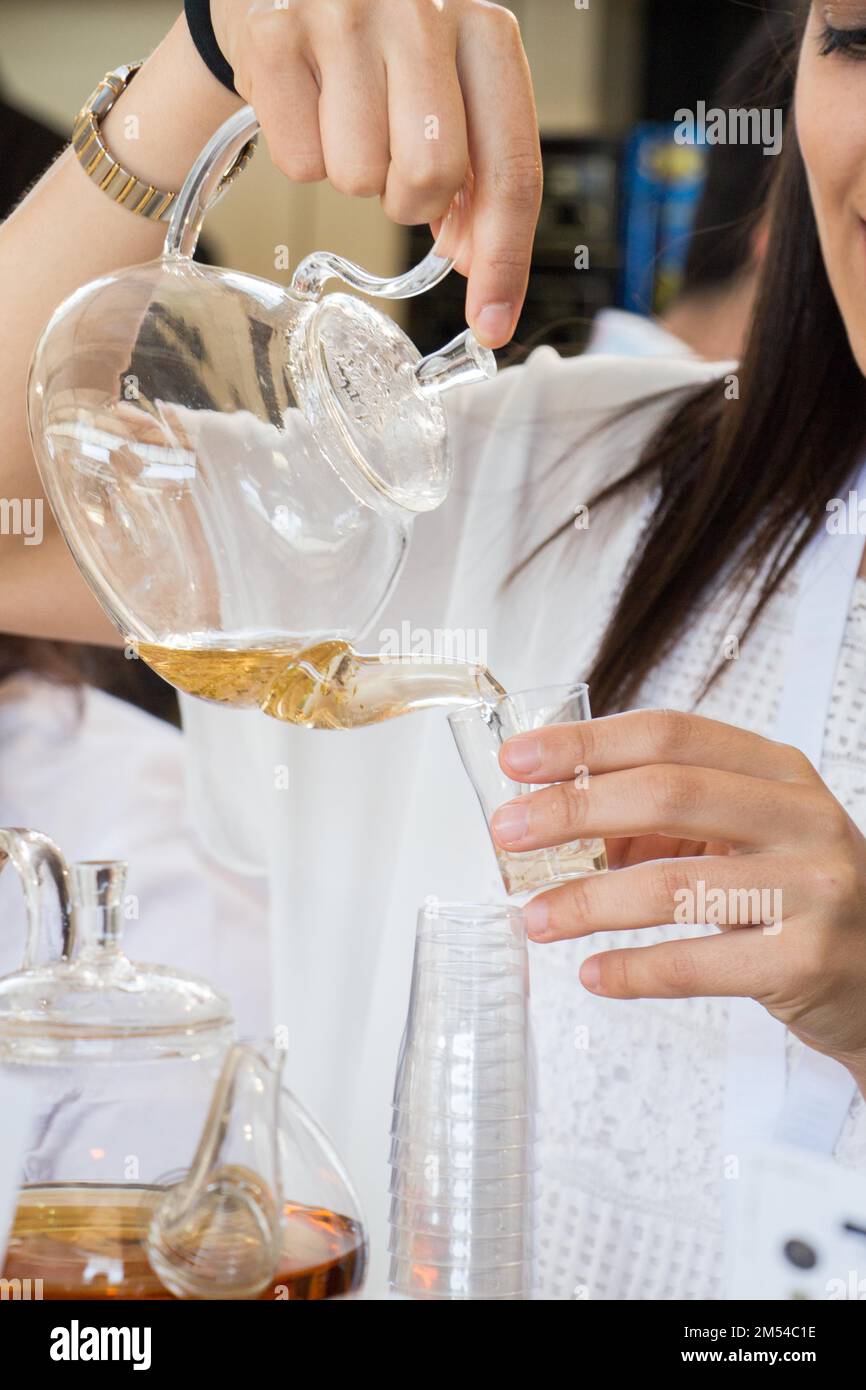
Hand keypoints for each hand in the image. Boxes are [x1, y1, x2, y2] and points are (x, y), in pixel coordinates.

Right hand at [209, 0, 541, 347]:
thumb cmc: (380, 46)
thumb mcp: (447, 90)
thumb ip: (476, 170)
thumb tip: (475, 263)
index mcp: (486, 30)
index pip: (513, 169)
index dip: (504, 260)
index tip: (492, 324)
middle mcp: (423, 11)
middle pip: (432, 178)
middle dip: (411, 202)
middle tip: (394, 170)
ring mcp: (345, 15)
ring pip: (360, 176)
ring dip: (354, 173)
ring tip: (345, 117)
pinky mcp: (275, 33)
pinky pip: (301, 163)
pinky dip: (303, 156)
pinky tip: (307, 104)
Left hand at [492, 709, 865, 1084]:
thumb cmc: (796, 893)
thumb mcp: (747, 833)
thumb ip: (665, 817)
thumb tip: (557, 820)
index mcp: (779, 772)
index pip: (670, 735)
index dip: (586, 743)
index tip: (517, 758)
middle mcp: (801, 818)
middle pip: (667, 794)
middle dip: (573, 810)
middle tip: (508, 832)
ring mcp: (811, 889)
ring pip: (674, 885)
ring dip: (588, 902)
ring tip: (536, 918)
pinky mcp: (805, 961)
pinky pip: (697, 963)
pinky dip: (633, 970)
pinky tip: (594, 972)